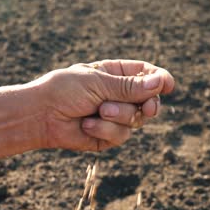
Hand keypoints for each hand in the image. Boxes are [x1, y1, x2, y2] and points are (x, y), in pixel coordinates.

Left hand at [39, 59, 174, 150]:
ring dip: (119, 116)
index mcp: (115, 74)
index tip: (168, 85)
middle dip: (147, 104)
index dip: (160, 79)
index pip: (146, 74)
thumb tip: (161, 83)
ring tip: (98, 111)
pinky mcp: (108, 136)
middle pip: (149, 100)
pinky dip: (105, 130)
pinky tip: (86, 124)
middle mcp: (118, 95)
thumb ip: (129, 87)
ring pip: (136, 120)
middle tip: (146, 107)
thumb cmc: (65, 90)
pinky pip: (121, 135)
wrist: (41, 116)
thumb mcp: (98, 82)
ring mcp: (114, 116)